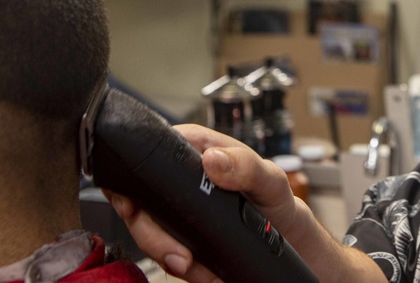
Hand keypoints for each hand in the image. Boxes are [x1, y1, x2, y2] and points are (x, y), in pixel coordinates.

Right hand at [105, 124, 300, 282]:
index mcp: (195, 149)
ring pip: (147, 232)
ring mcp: (177, 210)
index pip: (150, 154)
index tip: (136, 206)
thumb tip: (213, 160)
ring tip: (196, 266)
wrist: (285, 235)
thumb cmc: (275, 198)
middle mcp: (180, 177)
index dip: (134, 179)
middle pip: (138, 201)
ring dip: (167, 255)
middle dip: (152, 234)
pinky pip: (166, 254)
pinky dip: (181, 268)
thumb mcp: (269, 178)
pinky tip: (203, 270)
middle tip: (180, 256)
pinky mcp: (181, 236)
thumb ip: (245, 166)